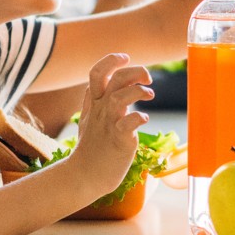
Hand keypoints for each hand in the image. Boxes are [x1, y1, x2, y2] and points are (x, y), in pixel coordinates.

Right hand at [66, 54, 151, 195]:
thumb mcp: (90, 118)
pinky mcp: (117, 141)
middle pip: (113, 80)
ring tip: (150, 94)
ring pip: (118, 98)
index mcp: (94, 104)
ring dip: (137, 91)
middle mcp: (100, 111)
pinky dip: (138, 118)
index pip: (96, 73)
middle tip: (148, 77)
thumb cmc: (92, 147)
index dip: (111, 61)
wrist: (85, 176)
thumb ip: (97, 99)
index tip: (126, 58)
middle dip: (133, 71)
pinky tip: (144, 119)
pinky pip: (126, 124)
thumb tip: (108, 81)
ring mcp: (108, 125)